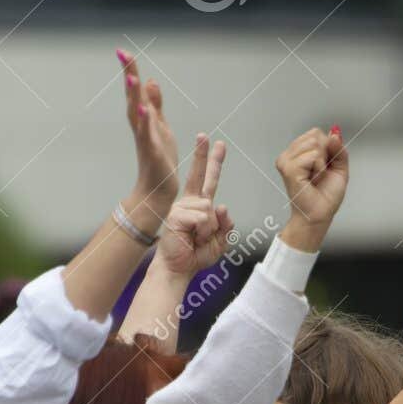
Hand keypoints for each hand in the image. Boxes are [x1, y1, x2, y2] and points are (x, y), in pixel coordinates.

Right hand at [116, 49, 179, 233]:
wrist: (158, 188)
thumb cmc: (160, 158)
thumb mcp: (161, 126)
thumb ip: (155, 104)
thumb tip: (149, 80)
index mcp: (145, 118)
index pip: (137, 91)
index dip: (131, 71)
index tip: (123, 51)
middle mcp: (141, 126)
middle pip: (133, 97)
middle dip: (129, 76)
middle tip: (123, 54)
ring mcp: (145, 138)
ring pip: (137, 114)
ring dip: (134, 96)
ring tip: (132, 78)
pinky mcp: (151, 152)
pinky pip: (147, 135)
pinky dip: (145, 122)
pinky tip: (144, 110)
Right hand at [156, 134, 232, 277]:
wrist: (177, 268)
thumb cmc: (195, 255)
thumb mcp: (219, 242)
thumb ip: (226, 226)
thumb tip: (223, 207)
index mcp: (199, 206)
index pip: (207, 180)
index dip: (211, 162)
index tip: (216, 144)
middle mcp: (189, 203)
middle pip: (201, 176)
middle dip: (203, 155)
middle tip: (204, 135)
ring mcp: (182, 208)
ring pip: (210, 208)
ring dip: (210, 229)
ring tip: (198, 239)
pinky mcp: (177, 216)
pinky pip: (203, 218)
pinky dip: (204, 232)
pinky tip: (192, 238)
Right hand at [276, 126, 348, 251]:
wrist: (320, 214)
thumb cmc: (326, 196)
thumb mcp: (339, 167)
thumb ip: (338, 148)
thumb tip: (334, 132)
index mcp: (297, 152)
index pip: (315, 133)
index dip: (327, 148)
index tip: (324, 167)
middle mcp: (289, 155)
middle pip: (315, 135)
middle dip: (325, 154)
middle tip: (319, 174)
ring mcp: (286, 161)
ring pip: (314, 144)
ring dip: (322, 162)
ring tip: (316, 177)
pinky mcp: (289, 169)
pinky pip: (313, 156)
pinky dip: (319, 168)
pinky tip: (313, 179)